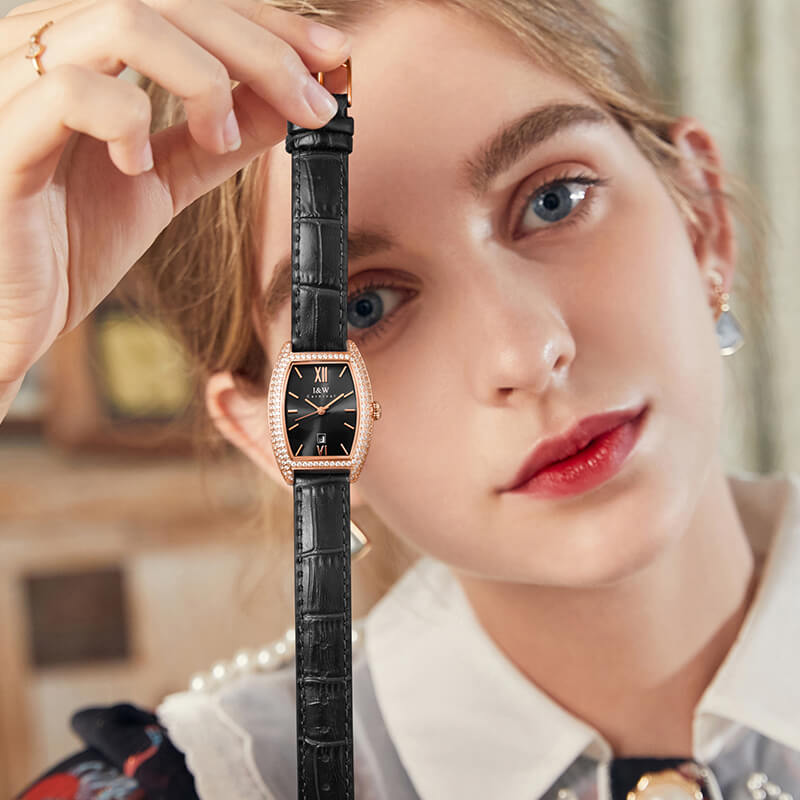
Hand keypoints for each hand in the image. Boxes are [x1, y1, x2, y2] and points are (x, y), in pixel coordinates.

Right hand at [0, 0, 351, 417]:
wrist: (8, 311)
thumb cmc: (68, 239)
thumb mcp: (163, 181)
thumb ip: (217, 139)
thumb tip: (287, 105)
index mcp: (86, 49)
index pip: (186, 3)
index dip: (266, 22)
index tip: (331, 58)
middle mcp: (46, 45)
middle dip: (258, 47)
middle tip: (312, 102)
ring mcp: (14, 83)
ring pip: (120, 21)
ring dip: (201, 77)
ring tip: (219, 137)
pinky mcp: (1, 140)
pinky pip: (68, 92)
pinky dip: (126, 119)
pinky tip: (137, 164)